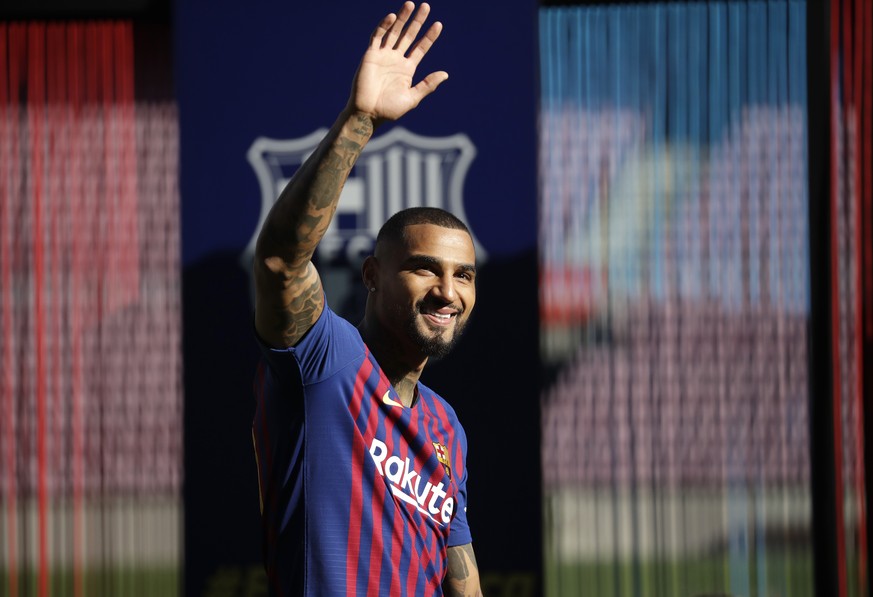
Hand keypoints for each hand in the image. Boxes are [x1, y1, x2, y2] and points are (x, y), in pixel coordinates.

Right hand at [347, 2, 447, 124]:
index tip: (438, 24)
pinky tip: (393, 17)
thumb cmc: (389, 110)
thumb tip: (445, 74)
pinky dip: (384, 26)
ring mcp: (383, 56)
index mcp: (407, 69)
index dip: (429, 37)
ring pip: (394, 32)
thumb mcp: (412, 97)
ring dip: (402, 18)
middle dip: (417, 21)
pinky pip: (377, 37)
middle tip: (426, 6)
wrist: (368, 113)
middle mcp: (396, 59)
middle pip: (409, 35)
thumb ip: (427, 85)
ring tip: (410, 4)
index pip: (421, 48)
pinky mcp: (371, 55)